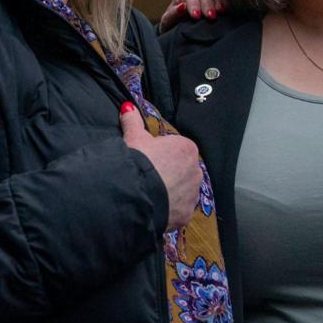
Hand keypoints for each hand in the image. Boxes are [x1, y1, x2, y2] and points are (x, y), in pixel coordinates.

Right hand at [119, 102, 200, 230]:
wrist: (136, 194)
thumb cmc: (138, 161)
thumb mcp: (133, 137)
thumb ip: (133, 121)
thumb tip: (127, 107)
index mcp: (187, 148)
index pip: (177, 149)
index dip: (162, 154)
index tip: (149, 159)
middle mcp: (195, 171)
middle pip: (183, 170)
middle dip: (170, 173)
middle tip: (149, 176)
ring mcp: (192, 195)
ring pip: (183, 191)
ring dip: (171, 192)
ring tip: (151, 193)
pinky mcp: (186, 215)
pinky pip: (178, 210)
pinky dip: (169, 210)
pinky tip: (154, 208)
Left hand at [159, 0, 225, 30]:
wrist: (177, 32)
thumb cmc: (171, 25)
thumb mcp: (167, 20)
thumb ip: (173, 14)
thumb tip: (182, 6)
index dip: (193, 5)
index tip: (196, 16)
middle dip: (207, 5)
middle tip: (211, 17)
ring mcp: (206, 0)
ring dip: (217, 4)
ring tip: (221, 12)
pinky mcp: (214, 6)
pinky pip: (220, 3)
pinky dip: (223, 5)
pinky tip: (225, 11)